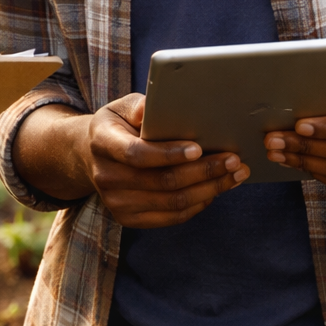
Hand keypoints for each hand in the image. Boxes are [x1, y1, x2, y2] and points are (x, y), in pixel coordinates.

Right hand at [82, 93, 248, 227]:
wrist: (91, 155)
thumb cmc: (117, 125)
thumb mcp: (122, 107)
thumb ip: (140, 107)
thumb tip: (159, 109)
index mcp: (103, 143)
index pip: (138, 154)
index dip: (170, 154)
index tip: (200, 148)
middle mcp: (106, 177)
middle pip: (162, 181)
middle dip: (204, 172)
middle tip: (234, 160)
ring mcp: (116, 202)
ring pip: (172, 202)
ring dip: (209, 190)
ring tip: (234, 175)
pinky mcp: (128, 218)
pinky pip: (171, 217)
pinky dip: (198, 204)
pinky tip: (215, 190)